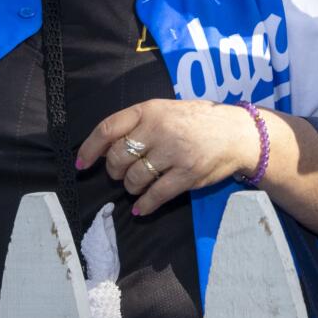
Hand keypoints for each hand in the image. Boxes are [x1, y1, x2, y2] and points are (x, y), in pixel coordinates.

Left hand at [76, 97, 262, 216]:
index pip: (108, 128)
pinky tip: (141, 208)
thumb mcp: (166, 110)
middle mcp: (159, 129)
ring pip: (134, 178)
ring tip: (138, 185)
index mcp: (150, 110)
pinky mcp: (187, 174)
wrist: (236, 132)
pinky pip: (155, 195)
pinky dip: (144, 205)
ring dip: (131, 187)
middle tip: (123, 173)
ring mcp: (174, 152)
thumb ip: (139, 123)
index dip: (90, 149)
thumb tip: (105, 145)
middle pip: (118, 157)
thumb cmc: (197, 121)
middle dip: (114, 171)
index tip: (82, 164)